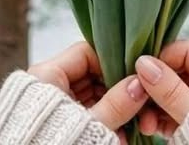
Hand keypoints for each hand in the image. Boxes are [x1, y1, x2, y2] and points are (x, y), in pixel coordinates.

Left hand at [28, 42, 147, 142]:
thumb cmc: (52, 143)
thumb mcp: (89, 124)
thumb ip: (116, 104)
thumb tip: (140, 84)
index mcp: (47, 74)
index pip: (86, 52)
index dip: (113, 61)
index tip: (133, 75)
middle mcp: (49, 84)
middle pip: (92, 75)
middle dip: (117, 91)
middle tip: (139, 103)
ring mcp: (54, 103)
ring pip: (92, 96)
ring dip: (114, 110)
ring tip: (131, 128)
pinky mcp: (59, 120)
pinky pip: (86, 113)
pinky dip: (103, 121)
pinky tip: (120, 136)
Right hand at [135, 40, 188, 137]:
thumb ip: (171, 91)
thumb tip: (143, 63)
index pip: (187, 51)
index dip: (161, 60)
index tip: (140, 76)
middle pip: (181, 73)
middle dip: (156, 88)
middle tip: (138, 106)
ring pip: (179, 94)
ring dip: (158, 106)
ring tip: (144, 125)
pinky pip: (184, 111)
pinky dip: (167, 118)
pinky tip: (154, 129)